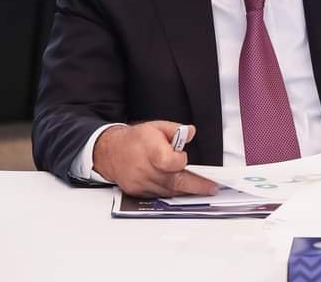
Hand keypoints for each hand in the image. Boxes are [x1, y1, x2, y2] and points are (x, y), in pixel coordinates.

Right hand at [93, 121, 216, 197]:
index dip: (181, 160)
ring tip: (201, 188)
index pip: (172, 163)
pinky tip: (181, 189)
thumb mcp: (157, 127)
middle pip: (174, 182)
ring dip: (185, 190)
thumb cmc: (135, 139)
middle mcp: (145, 170)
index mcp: (151, 152)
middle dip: (196, 186)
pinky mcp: (137, 192)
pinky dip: (170, 193)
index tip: (182, 156)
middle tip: (211, 188)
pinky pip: (158, 195)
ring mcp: (141, 183)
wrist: (109, 151)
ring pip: (168, 191)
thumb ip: (176, 130)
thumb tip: (191, 132)